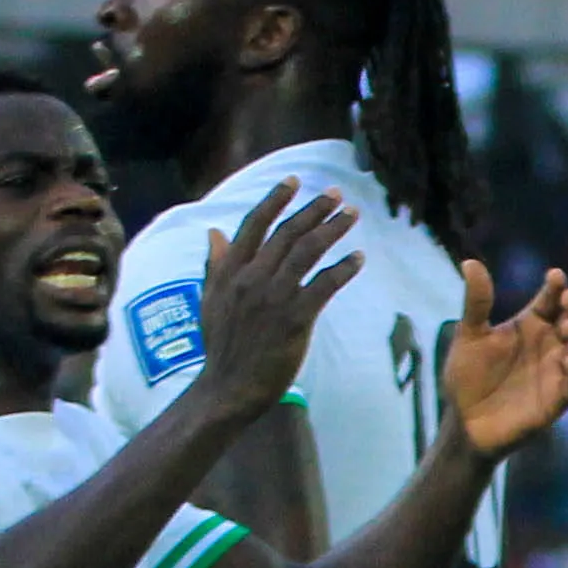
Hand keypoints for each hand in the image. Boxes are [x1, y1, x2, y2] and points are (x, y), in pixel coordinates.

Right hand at [191, 179, 360, 421]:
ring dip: (332, 230)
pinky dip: (343, 269)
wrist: (229, 387)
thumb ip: (215, 265)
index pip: (254, 224)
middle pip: (287, 233)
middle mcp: (251, 277)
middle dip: (314, 209)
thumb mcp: (209, 300)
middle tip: (337, 194)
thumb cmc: (221, 347)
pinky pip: (325, 285)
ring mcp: (274, 297)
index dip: (276, 199)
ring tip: (351, 215)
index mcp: (230, 271)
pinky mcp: (296, 318)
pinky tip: (358, 258)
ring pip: (307, 252)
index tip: (294, 180)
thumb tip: (214, 232)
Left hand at [445, 265, 567, 458]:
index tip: (555, 276)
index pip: (551, 299)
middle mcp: (548, 344)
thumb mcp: (469, 336)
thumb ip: (476, 303)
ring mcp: (556, 371)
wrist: (465, 424)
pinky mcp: (558, 399)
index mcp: (530, 325)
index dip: (557, 286)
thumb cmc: (467, 378)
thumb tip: (470, 262)